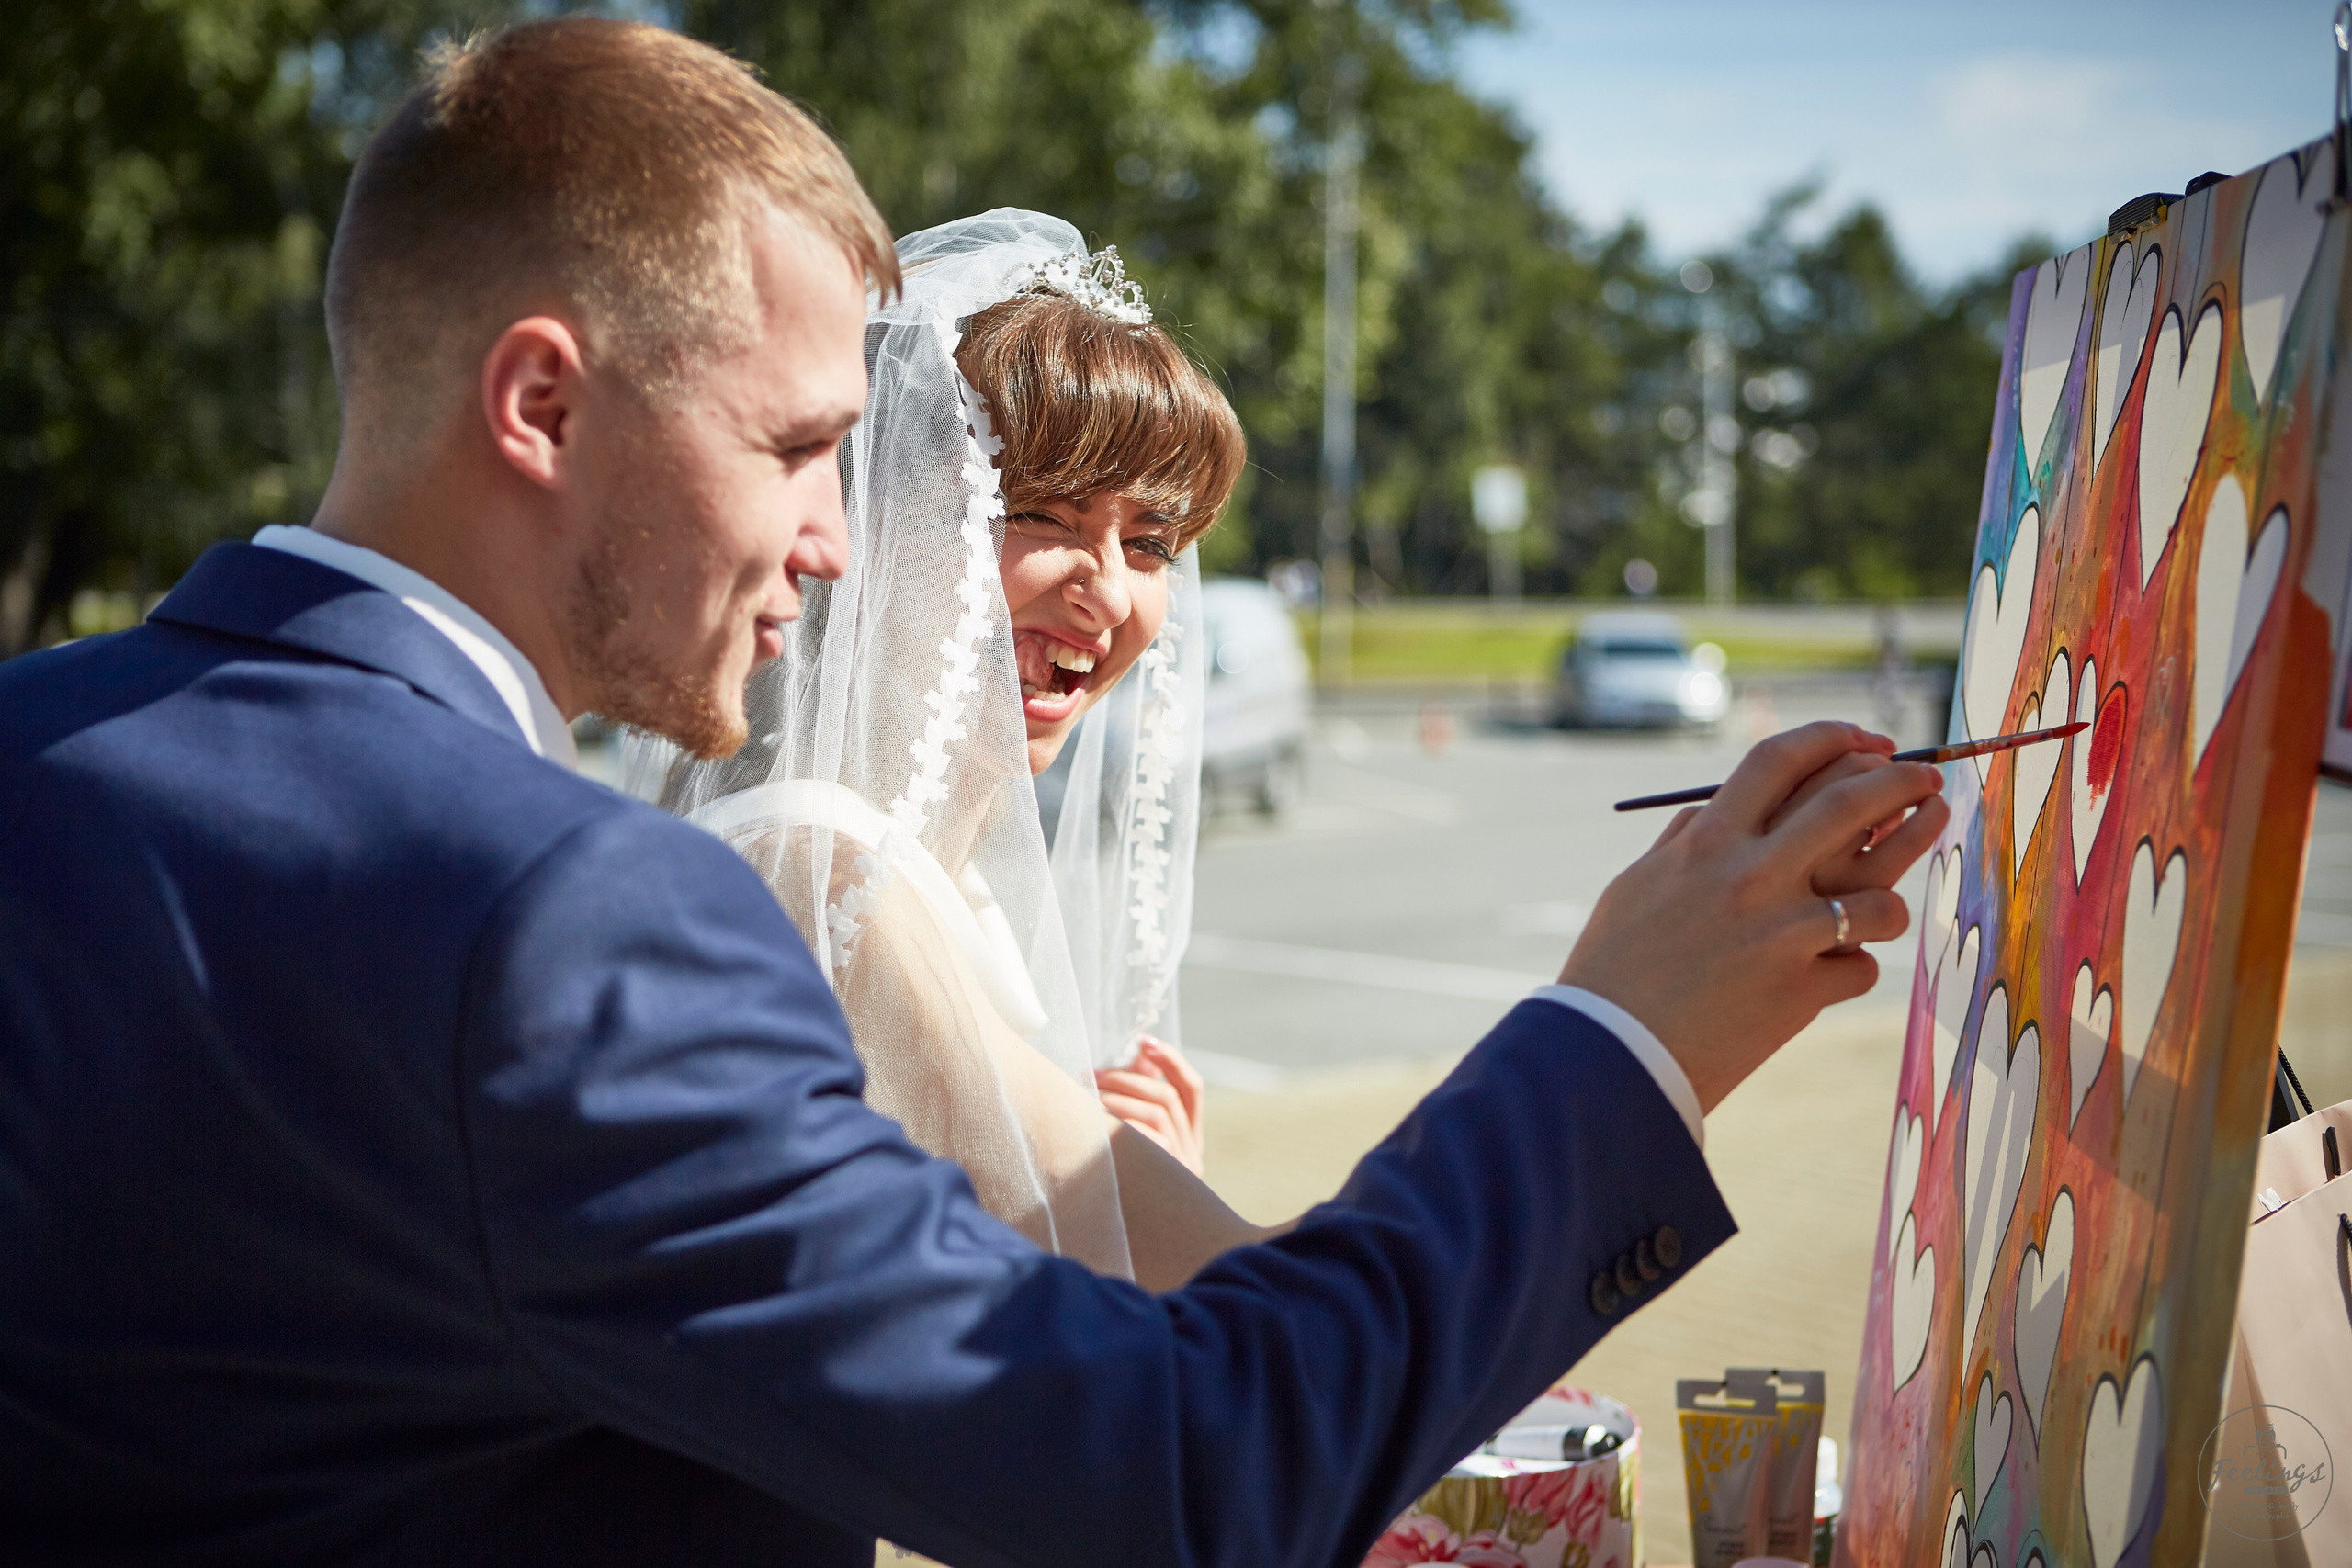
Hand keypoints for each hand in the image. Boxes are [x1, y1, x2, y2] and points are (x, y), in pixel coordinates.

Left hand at [1097, 1036, 1206, 1175]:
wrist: (1117, 1239)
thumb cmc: (1120, 1173)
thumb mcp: (1134, 1132)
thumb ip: (1144, 1094)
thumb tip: (1143, 1052)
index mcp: (1189, 1139)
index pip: (1192, 1088)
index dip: (1171, 1060)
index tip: (1144, 1041)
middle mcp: (1193, 1153)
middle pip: (1168, 1097)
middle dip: (1129, 1079)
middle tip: (1094, 1076)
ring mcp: (1182, 1168)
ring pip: (1157, 1115)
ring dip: (1120, 1099)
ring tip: (1090, 1097)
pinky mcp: (1166, 1178)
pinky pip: (1149, 1139)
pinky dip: (1124, 1125)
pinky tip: (1099, 1123)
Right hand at [1559, 721, 1947, 1113]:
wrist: (1610, 1056)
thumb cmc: (1616, 968)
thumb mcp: (1640, 884)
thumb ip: (1686, 840)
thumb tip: (1721, 805)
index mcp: (1706, 842)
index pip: (1779, 760)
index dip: (1831, 738)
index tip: (1864, 740)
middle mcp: (1751, 876)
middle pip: (1850, 802)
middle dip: (1902, 783)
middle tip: (1925, 782)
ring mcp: (1783, 934)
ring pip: (1882, 892)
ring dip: (1896, 891)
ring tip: (1893, 893)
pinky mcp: (1802, 992)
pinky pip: (1860, 965)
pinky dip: (1849, 967)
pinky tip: (1826, 974)